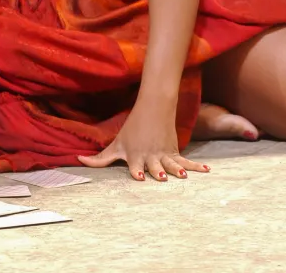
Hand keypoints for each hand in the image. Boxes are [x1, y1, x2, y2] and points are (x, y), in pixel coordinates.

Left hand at [77, 103, 209, 181]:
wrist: (152, 108)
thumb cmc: (131, 129)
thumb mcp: (116, 144)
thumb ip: (99, 158)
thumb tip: (78, 160)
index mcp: (135, 156)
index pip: (136, 165)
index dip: (137, 170)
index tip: (138, 175)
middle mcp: (150, 156)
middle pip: (154, 167)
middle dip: (157, 172)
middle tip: (160, 177)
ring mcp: (163, 154)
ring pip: (171, 164)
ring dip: (177, 169)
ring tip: (182, 176)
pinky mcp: (174, 152)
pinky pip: (186, 161)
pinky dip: (197, 167)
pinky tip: (207, 171)